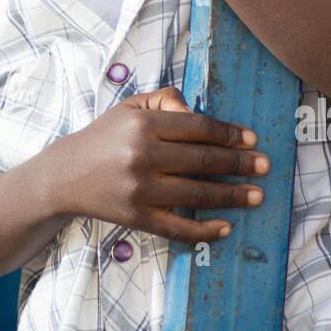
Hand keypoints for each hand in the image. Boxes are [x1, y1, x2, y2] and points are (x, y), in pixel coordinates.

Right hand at [53, 86, 268, 245]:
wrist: (66, 175)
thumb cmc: (106, 137)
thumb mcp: (131, 106)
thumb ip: (166, 99)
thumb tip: (199, 113)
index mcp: (143, 125)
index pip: (198, 127)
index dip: (229, 134)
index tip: (252, 140)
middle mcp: (143, 156)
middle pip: (204, 160)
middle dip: (239, 164)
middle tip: (265, 166)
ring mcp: (141, 190)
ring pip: (198, 194)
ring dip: (232, 196)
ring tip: (257, 195)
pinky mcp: (137, 218)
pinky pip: (178, 228)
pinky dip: (204, 230)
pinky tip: (225, 226)